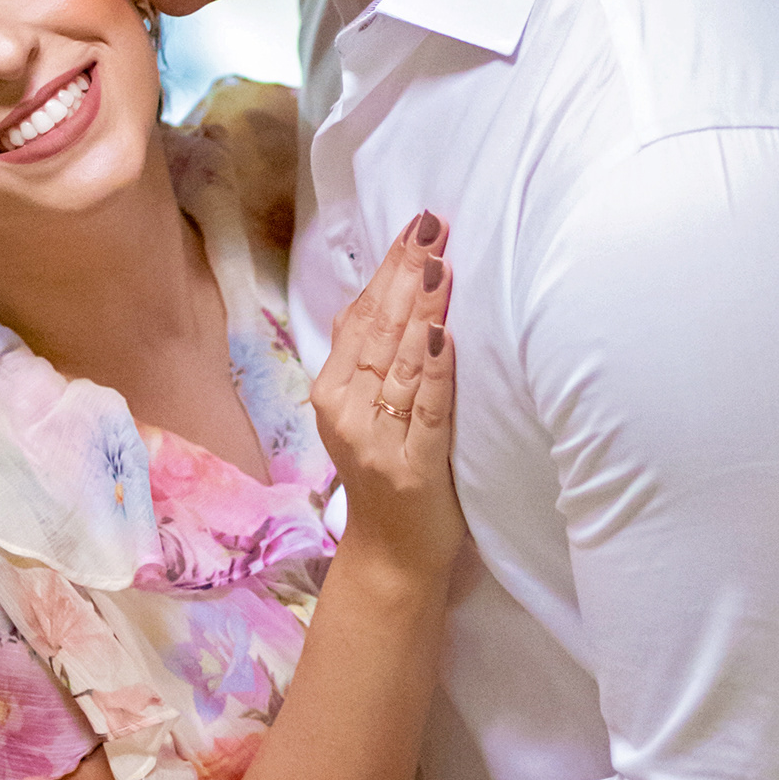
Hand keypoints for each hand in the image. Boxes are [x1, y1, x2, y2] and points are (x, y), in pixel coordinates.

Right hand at [309, 211, 464, 578]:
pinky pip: (427, 409)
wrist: (391, 555)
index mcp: (331, 393)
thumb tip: (375, 292)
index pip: (361, 317)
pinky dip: (436, 371)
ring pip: (401, 363)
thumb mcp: (359, 412)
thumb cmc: (386, 474)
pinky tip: (446, 335)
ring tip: (440, 263)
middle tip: (433, 226)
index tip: (416, 225)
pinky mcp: (413, 467)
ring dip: (423, 310)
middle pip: (380, 331)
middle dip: (408, 274)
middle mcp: (346, 412)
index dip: (388, 268)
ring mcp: (377, 440)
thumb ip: (362, 358)